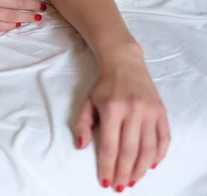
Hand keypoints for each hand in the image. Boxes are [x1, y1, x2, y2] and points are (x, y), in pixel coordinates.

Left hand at [74, 45, 170, 191]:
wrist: (125, 63)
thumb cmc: (103, 86)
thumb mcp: (87, 101)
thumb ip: (82, 124)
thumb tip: (81, 146)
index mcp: (112, 109)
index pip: (109, 145)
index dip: (107, 166)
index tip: (105, 181)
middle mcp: (133, 111)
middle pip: (129, 150)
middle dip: (124, 172)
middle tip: (120, 186)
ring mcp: (150, 112)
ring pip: (148, 148)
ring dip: (141, 168)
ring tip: (134, 181)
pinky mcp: (161, 112)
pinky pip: (164, 138)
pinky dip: (159, 154)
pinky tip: (151, 165)